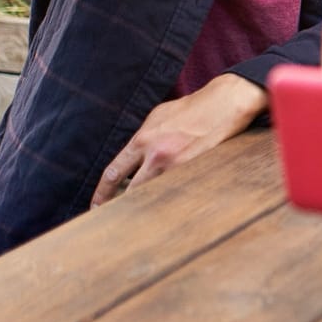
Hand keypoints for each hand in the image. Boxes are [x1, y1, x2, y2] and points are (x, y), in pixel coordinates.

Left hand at [91, 73, 266, 205]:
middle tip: (114, 218)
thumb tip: (132, 156)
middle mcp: (156, 155)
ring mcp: (177, 166)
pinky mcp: (196, 171)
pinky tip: (169, 204)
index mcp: (142, 140)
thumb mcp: (158, 116)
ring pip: (154, 195)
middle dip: (120, 206)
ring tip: (142, 217)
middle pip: (131, 192)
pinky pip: (177, 191)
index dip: (102, 193)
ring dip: (147, 204)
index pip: (113, 173)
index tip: (96, 205)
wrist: (225, 103)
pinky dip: (171, 197)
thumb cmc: (193, 107)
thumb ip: (143, 137)